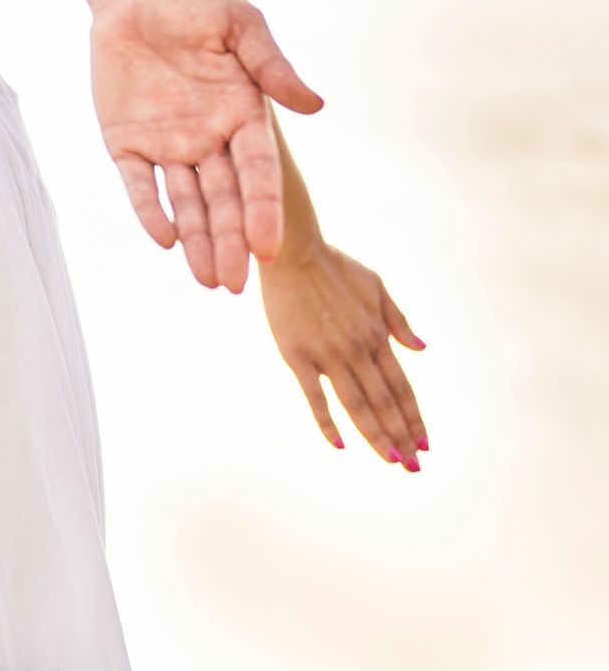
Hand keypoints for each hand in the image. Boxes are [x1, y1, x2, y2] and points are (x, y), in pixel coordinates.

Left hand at [90, 0, 323, 291]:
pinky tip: (165, 238)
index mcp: (243, 117)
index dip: (262, 210)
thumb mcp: (238, 25)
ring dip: (198, 241)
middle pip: (225, 200)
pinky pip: (139, 184)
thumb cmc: (195, 6)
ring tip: (209, 280)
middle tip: (234, 284)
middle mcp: (210, 140)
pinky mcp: (127, 143)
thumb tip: (314, 106)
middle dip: (231, 242)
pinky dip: (150, 210)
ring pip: (187, 203)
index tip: (266, 247)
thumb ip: (270, 64)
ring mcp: (168, 145)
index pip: (257, 173)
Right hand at [259, 240, 428, 469]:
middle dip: (402, 437)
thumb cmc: (333, 265)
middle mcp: (357, 350)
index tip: (426, 444)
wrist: (291, 251)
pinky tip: (340, 444)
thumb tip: (421, 348)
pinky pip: (316, 398)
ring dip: (376, 436)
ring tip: (391, 461)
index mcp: (376, 335)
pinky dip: (329, 423)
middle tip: (414, 466)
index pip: (402, 388)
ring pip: (357, 406)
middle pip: (385, 403)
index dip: (414, 418)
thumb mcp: (375, 285)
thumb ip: (397, 320)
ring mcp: (328, 355)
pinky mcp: (298, 356)